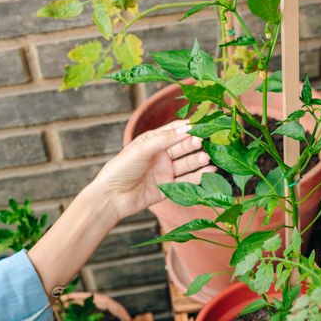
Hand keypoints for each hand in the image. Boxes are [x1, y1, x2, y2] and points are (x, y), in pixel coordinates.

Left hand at [93, 120, 213, 220]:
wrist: (112, 197)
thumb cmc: (121, 168)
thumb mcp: (141, 149)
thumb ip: (164, 139)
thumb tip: (186, 129)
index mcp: (152, 142)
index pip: (174, 131)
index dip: (188, 127)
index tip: (203, 124)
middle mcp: (161, 155)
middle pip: (183, 146)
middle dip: (194, 143)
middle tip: (204, 141)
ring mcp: (165, 171)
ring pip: (186, 163)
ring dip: (198, 160)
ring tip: (207, 158)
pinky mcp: (168, 187)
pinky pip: (186, 180)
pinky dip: (198, 176)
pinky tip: (209, 171)